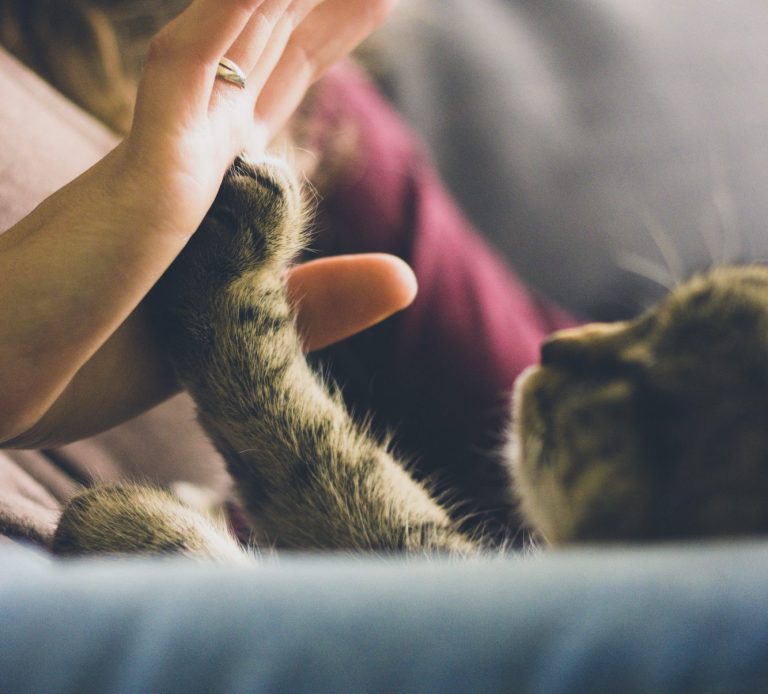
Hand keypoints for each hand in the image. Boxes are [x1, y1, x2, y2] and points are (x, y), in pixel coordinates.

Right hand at [0, 0, 402, 445]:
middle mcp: (192, 151)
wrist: (6, 388)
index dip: (323, 34)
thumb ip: (320, 301)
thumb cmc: (98, 360)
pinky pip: (188, 72)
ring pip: (235, 35)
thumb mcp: (240, 330)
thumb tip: (407, 277)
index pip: (277, 85)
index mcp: (211, 183)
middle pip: (268, 45)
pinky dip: (229, 15)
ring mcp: (166, 154)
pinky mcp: (142, 175)